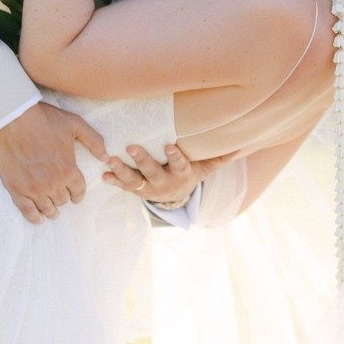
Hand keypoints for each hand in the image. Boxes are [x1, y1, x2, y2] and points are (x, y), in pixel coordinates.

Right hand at [0, 100, 108, 223]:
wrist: (12, 118)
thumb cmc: (44, 119)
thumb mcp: (75, 124)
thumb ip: (93, 141)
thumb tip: (106, 157)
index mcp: (69, 169)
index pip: (78, 191)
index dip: (78, 194)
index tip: (76, 196)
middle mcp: (53, 183)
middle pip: (62, 200)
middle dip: (64, 198)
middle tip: (61, 197)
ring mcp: (34, 188)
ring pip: (47, 208)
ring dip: (51, 209)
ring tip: (51, 210)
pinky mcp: (16, 189)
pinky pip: (27, 210)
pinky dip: (34, 217)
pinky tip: (38, 218)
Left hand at [103, 143, 240, 204]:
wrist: (175, 198)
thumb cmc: (189, 173)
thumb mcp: (203, 169)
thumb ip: (218, 158)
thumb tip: (239, 146)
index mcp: (181, 175)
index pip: (179, 165)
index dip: (175, 156)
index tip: (169, 145)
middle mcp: (164, 183)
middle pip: (152, 172)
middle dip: (142, 159)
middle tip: (131, 146)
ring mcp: (148, 188)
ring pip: (134, 181)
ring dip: (121, 170)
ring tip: (110, 159)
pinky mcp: (136, 190)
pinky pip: (123, 186)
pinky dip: (113, 180)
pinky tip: (103, 174)